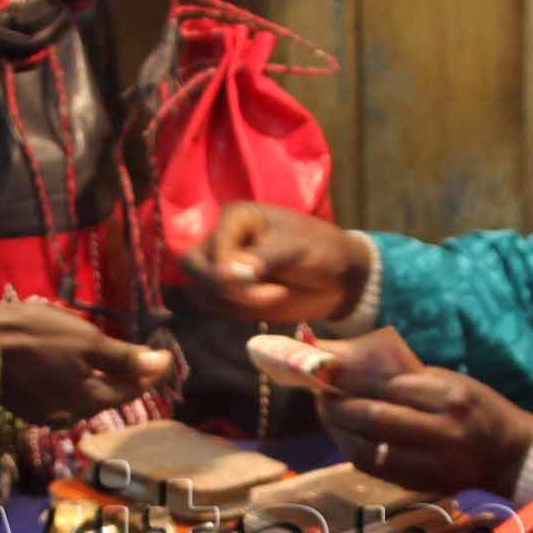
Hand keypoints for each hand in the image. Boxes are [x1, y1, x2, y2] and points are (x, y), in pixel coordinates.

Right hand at [0, 302, 174, 427]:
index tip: (165, 356)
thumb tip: (162, 364)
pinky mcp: (24, 405)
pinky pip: (58, 393)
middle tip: (140, 357)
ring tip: (104, 357)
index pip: (129, 389)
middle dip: (123, 376)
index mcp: (88, 401)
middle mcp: (68, 416)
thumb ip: (124, 358)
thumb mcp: (86, 341)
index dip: (149, 372)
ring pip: (80, 395)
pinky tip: (68, 363)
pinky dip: (70, 379)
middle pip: (105, 394)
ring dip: (95, 377)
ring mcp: (43, 413)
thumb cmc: (36, 337)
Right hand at [179, 202, 368, 323]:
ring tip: (274, 297)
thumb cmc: (322, 251)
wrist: (341, 279)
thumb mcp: (296, 249)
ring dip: (231, 303)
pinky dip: (234, 313)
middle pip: (191, 266)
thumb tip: (228, 274)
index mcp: (236, 218)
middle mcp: (223, 240)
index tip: (269, 282)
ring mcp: (224, 268)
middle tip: (264, 296)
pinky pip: (214, 307)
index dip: (229, 272)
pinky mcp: (231, 294)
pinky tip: (266, 307)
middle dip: (221, 287)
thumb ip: (262, 258)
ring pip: (199, 290)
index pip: (209, 248)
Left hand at [319, 351, 532, 496]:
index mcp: (448, 397)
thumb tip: (353, 367)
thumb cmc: (478, 408)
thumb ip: (406, 378)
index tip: (326, 367)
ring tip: (327, 413)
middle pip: (372, 417)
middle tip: (319, 391)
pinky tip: (345, 436)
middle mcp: (439, 431)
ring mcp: (429, 464)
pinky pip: (376, 469)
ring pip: (367, 450)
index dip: (350, 377)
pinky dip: (354, 451)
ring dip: (339, 431)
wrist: (509, 455)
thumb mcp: (449, 381)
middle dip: (337, 404)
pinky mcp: (421, 484)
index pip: (386, 385)